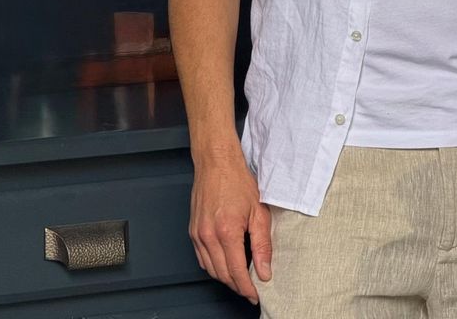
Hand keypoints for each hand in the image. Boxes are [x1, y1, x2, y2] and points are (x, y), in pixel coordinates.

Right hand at [189, 155, 271, 304]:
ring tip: (240, 277)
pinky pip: (201, 258)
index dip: (247, 288)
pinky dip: (213, 266)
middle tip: (251, 287)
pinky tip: (225, 262)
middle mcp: (208, 236)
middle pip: (222, 275)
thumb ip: (262, 245)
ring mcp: (198, 234)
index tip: (255, 294)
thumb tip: (264, 271)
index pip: (237, 272)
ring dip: (225, 277)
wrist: (216, 162)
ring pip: (210, 269)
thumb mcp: (258, 211)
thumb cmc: (237, 181)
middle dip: (237, 285)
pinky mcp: (192, 231)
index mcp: (226, 232)